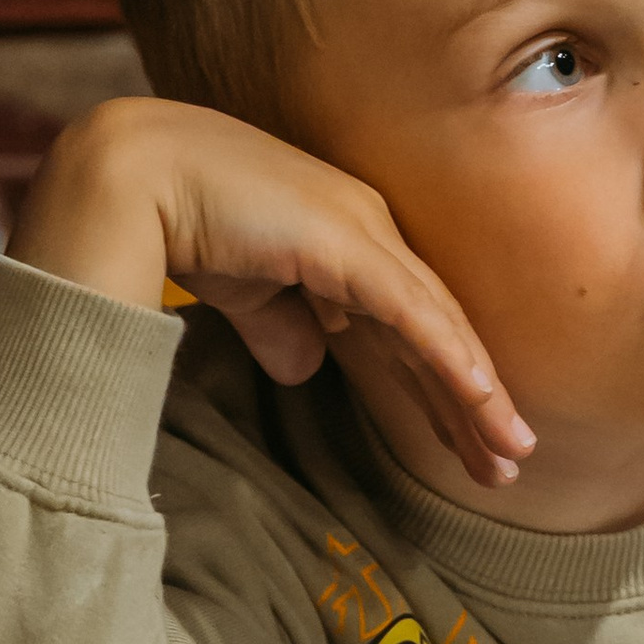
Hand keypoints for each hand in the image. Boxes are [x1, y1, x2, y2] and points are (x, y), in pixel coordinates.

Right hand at [10, 99, 532, 489]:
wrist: (134, 178)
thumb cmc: (181, 220)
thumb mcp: (245, 289)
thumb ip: (279, 325)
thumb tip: (304, 369)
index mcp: (348, 241)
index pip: (410, 325)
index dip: (440, 385)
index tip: (469, 443)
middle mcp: (370, 233)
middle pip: (437, 331)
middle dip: (472, 405)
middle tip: (506, 465)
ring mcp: (364, 234)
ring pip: (438, 328)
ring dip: (476, 398)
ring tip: (510, 457)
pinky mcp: (349, 244)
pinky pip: (414, 314)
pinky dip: (450, 358)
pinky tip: (481, 400)